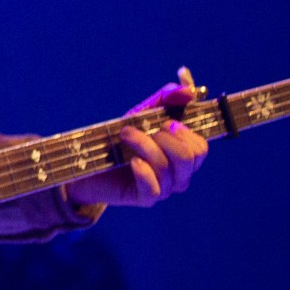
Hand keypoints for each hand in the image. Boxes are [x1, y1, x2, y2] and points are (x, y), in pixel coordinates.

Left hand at [67, 75, 208, 208]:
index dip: (186, 132)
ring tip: (124, 135)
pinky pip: (153, 188)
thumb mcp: (142, 114)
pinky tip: (130, 161)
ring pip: (168, 167)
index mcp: (183, 155)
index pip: (201, 147)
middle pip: (190, 157)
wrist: (88, 162)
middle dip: (166, 138)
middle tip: (145, 129)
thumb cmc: (121, 138)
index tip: (166, 122)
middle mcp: (179, 174)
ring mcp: (164, 188)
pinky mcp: (146, 198)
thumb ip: (164, 99)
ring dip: (143, 145)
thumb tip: (187, 90)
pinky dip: (143, 170)